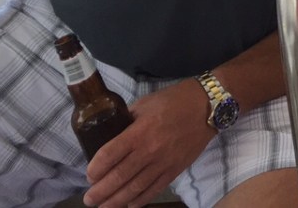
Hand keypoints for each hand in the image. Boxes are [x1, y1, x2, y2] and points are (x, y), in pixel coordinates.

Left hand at [82, 81, 213, 207]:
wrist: (208, 106)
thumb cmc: (175, 100)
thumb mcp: (146, 104)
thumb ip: (128, 119)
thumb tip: (112, 131)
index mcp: (139, 131)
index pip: (109, 154)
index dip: (95, 168)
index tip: (89, 175)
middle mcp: (149, 150)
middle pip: (119, 176)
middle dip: (100, 191)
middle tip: (89, 199)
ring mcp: (163, 162)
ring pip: (135, 188)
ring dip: (116, 200)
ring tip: (103, 207)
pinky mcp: (176, 169)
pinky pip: (155, 189)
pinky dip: (140, 200)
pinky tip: (129, 204)